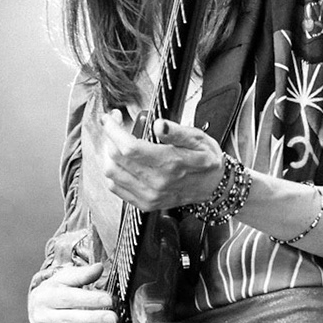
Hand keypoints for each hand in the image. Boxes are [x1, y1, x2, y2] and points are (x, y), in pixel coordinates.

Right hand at [29, 262, 117, 322]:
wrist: (38, 311)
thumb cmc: (54, 292)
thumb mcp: (64, 278)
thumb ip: (82, 274)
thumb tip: (98, 268)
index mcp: (45, 297)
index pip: (68, 298)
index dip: (90, 299)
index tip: (108, 299)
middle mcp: (45, 318)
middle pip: (71, 320)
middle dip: (94, 320)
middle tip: (113, 317)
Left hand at [96, 113, 224, 212]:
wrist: (215, 187)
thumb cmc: (206, 160)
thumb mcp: (198, 139)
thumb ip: (177, 131)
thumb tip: (159, 125)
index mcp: (170, 163)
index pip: (129, 147)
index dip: (113, 130)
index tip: (110, 119)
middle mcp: (157, 182)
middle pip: (116, 158)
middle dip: (109, 136)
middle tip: (114, 124)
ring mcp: (149, 195)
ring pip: (111, 173)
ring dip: (108, 154)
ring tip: (115, 142)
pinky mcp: (145, 203)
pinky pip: (116, 188)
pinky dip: (113, 171)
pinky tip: (120, 161)